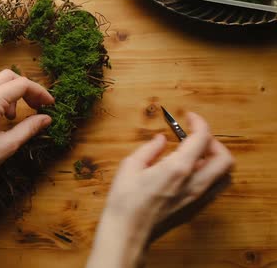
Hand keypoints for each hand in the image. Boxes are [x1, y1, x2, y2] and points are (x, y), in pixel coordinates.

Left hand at [0, 69, 54, 187]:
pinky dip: (2, 96)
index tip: (49, 104)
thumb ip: (29, 128)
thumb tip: (46, 118)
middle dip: (27, 88)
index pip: (21, 84)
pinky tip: (4, 116)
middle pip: (10, 76)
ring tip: (16, 116)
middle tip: (37, 105)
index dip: (39, 92)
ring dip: (14, 92)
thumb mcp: (7, 145)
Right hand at [104, 112, 233, 230]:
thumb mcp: (130, 166)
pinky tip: (189, 172)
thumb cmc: (125, 200)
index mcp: (178, 168)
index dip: (199, 123)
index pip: (202, 139)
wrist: (127, 232)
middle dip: (214, 142)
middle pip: (224, 158)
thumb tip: (161, 140)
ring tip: (194, 154)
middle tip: (194, 137)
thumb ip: (149, 149)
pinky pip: (214, 188)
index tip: (189, 117)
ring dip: (215, 159)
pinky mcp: (195, 209)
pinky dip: (209, 174)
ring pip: (224, 175)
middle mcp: (194, 183)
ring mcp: (197, 198)